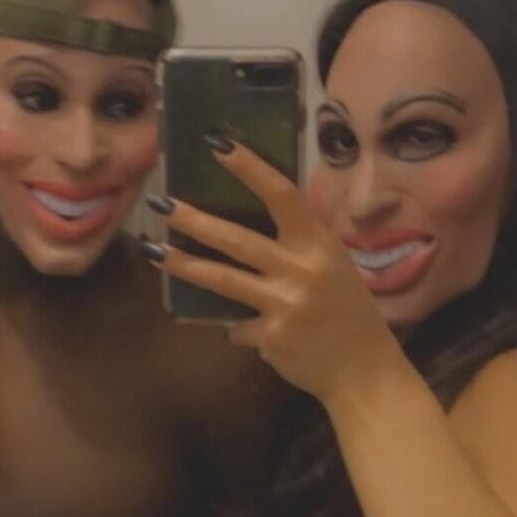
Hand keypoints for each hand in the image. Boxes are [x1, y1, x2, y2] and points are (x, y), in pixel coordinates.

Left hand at [144, 138, 402, 403]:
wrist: (364, 371)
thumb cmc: (347, 314)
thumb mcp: (333, 268)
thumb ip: (296, 250)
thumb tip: (243, 233)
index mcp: (320, 244)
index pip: (283, 195)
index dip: (250, 168)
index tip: (217, 145)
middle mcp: (303, 269)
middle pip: (239, 239)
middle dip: (196, 221)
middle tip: (162, 204)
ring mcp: (286, 304)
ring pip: (223, 279)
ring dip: (184, 265)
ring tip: (153, 252)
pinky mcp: (271, 336)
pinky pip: (237, 326)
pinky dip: (238, 329)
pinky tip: (251, 334)